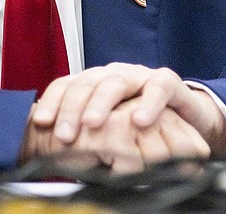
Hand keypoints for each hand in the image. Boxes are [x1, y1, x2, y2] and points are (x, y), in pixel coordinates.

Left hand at [20, 63, 225, 163]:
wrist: (184, 120)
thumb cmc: (139, 123)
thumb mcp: (108, 128)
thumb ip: (85, 134)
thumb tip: (53, 152)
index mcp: (93, 83)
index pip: (66, 85)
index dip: (52, 102)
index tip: (41, 123)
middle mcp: (112, 75)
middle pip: (86, 84)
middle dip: (72, 109)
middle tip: (64, 133)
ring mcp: (139, 76)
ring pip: (115, 83)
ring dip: (102, 103)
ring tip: (93, 124)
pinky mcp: (167, 82)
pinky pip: (157, 88)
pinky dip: (149, 103)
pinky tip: (140, 120)